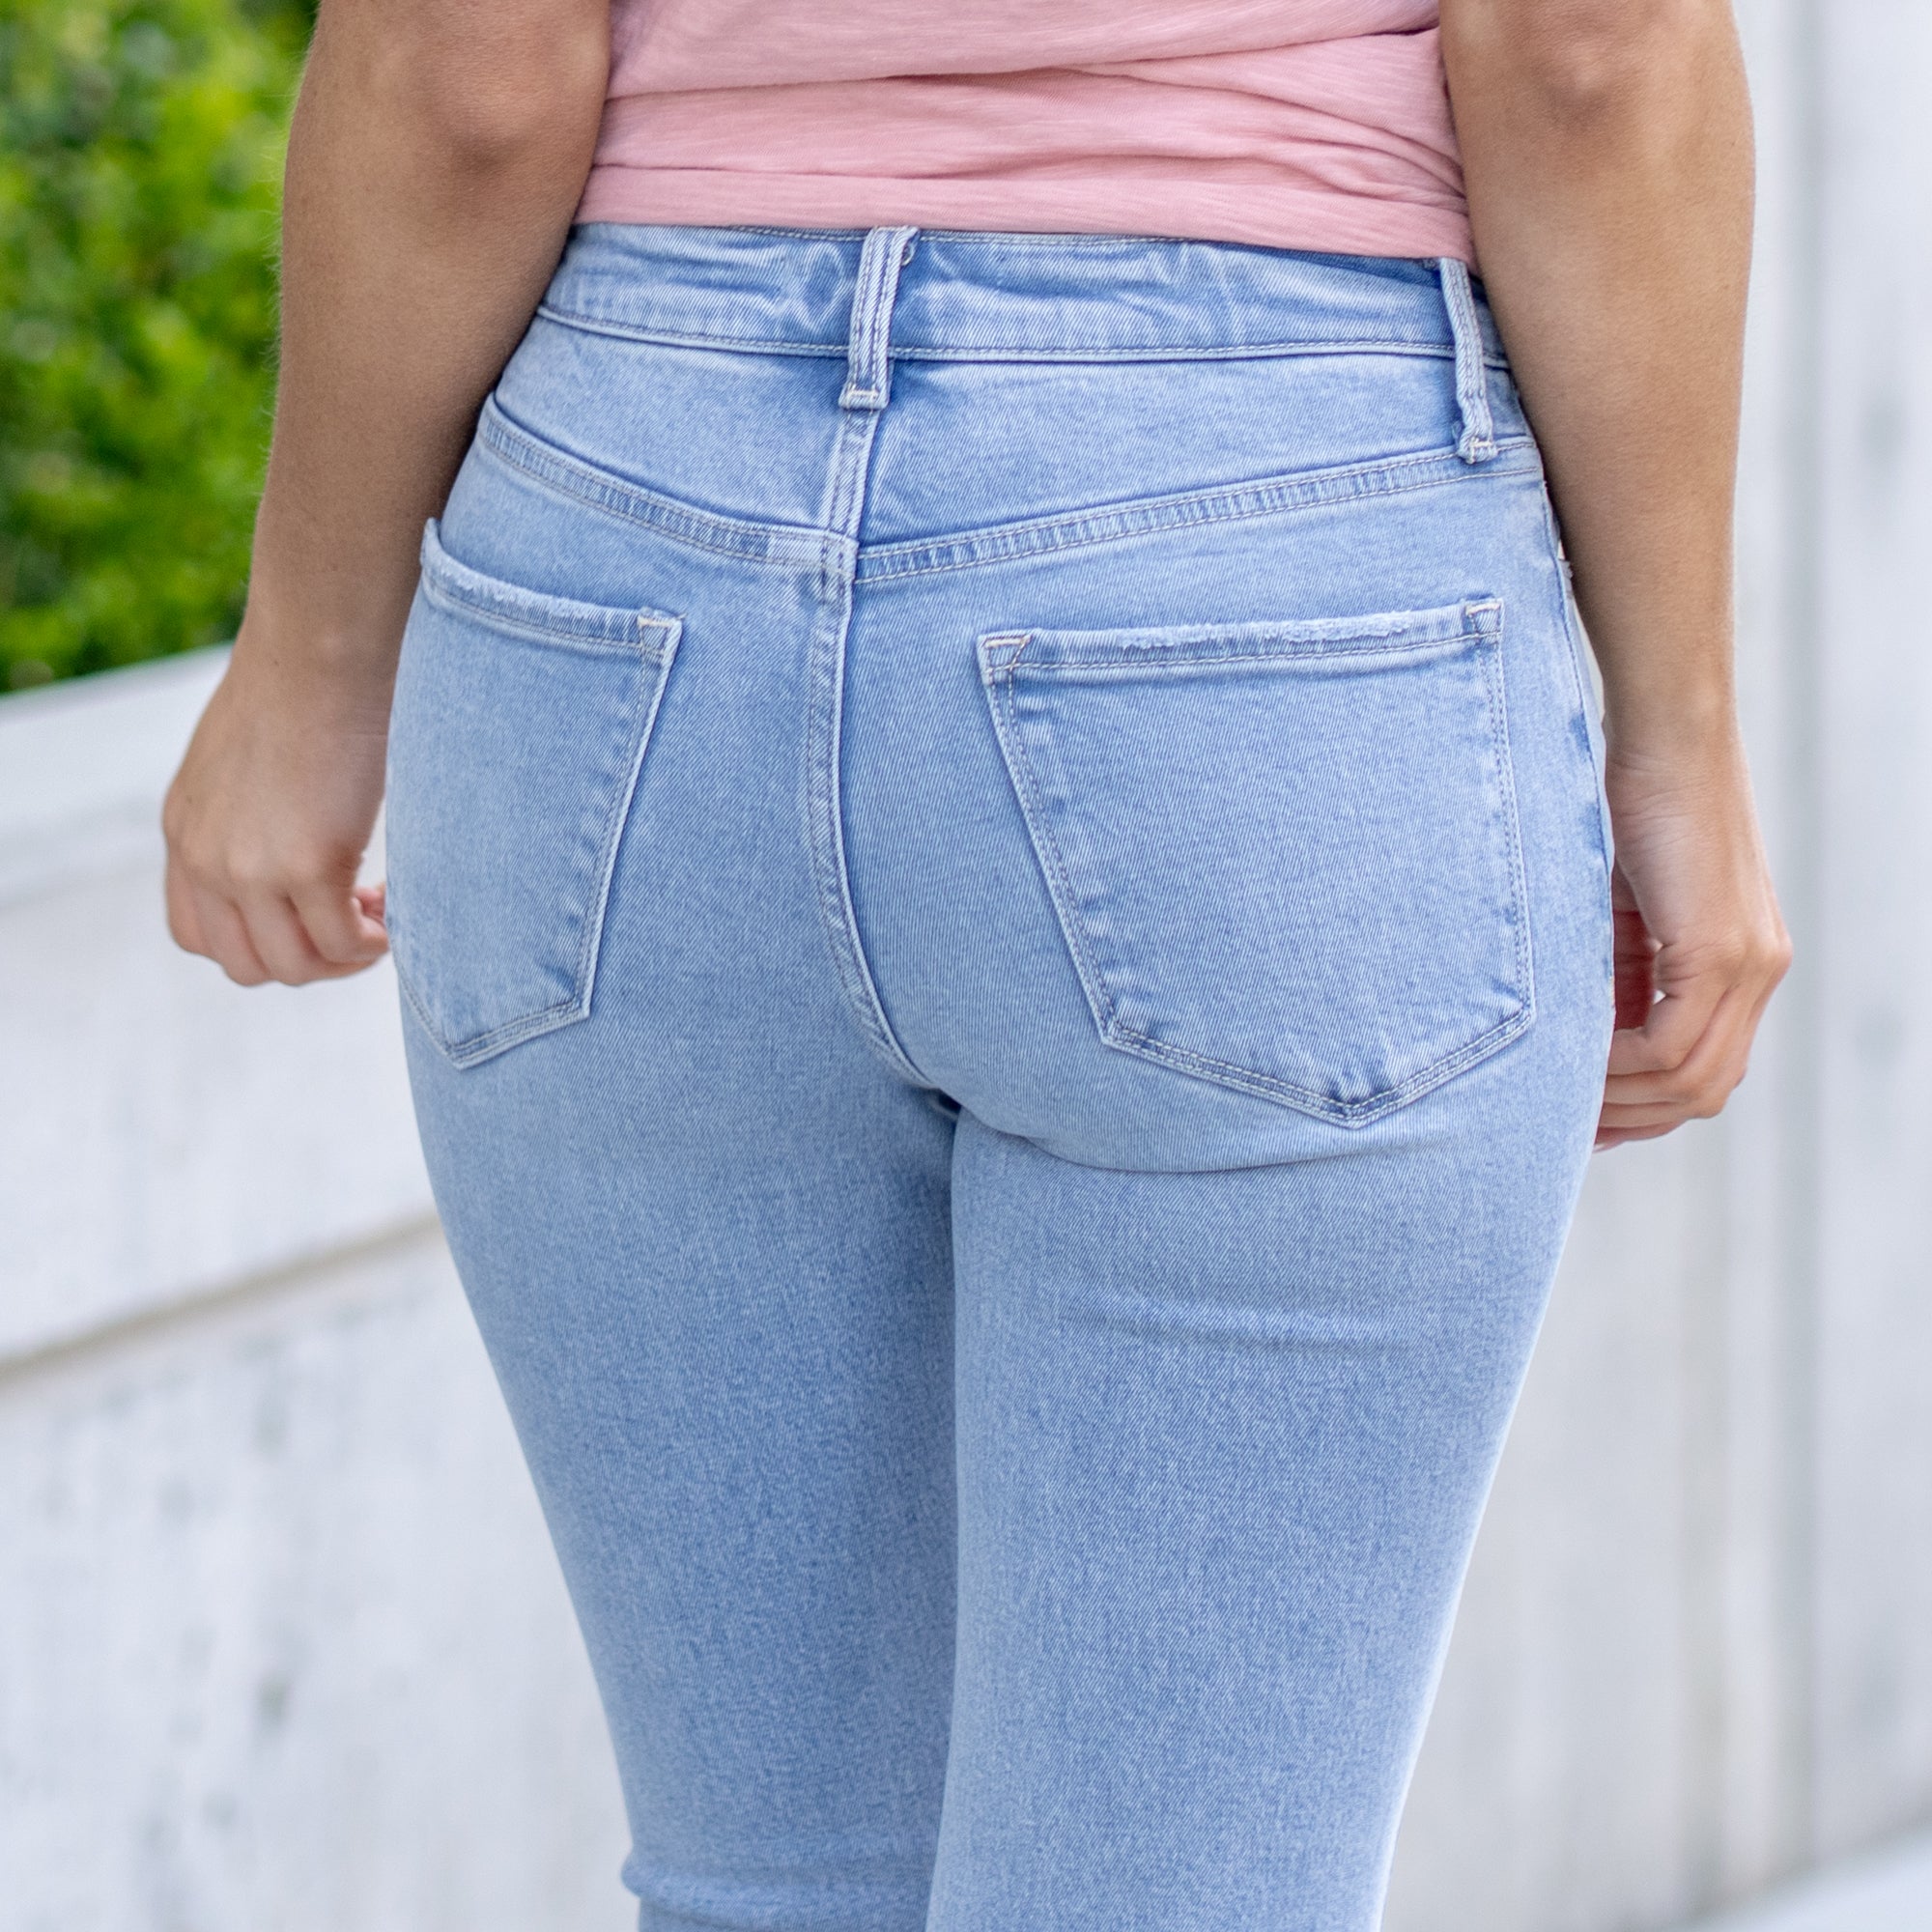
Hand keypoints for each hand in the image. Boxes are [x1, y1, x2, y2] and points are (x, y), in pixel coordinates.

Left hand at [162, 627, 390, 985]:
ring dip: (343, 956)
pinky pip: (344, 945)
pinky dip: (374, 943)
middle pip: (246, 966)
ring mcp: (252, 868)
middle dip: (308, 959)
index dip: (261, 940)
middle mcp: (205, 858)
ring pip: (293, 968)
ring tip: (379, 914)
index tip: (310, 910)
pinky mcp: (309, 865)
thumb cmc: (304, 677)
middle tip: (355, 917)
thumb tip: (298, 836)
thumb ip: (249, 809)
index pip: (197, 935)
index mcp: (186, 830)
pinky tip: (392, 909)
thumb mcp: (245, 754)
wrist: (322, 644)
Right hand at [1596, 732, 1789, 1147]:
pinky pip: (1670, 1044)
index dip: (1647, 1106)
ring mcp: (1748, 963)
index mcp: (1745, 960)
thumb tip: (1586, 1034)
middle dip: (1633, 1117)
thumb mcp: (1625, 905)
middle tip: (1569, 1124)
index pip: (1707, 1068)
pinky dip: (1618, 1064)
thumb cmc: (1631, 798)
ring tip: (1562, 1095)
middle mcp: (1761, 969)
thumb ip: (1624, 968)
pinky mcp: (1719, 950)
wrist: (1667, 732)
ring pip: (1691, 1078)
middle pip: (1705, 1089)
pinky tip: (1573, 1057)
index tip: (1587, 1117)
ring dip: (1620, 1097)